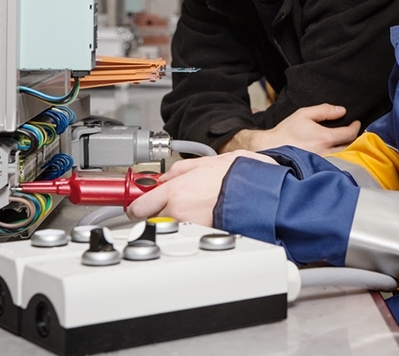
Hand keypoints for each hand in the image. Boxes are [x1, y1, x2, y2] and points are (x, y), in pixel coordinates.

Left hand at [126, 150, 276, 223]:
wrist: (261, 193)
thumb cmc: (240, 175)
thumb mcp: (209, 160)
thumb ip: (182, 168)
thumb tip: (167, 176)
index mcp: (175, 191)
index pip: (139, 206)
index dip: (137, 206)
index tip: (136, 205)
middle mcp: (177, 212)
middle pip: (153, 218)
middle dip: (160, 212)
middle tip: (175, 204)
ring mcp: (189, 228)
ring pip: (172, 227)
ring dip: (179, 221)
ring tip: (198, 210)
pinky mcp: (203, 238)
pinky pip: (191, 234)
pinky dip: (195, 228)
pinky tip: (209, 218)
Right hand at [220, 104, 360, 154]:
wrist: (271, 149)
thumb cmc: (286, 131)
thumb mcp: (304, 114)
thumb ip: (324, 110)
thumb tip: (342, 111)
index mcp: (325, 138)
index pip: (350, 134)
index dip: (356, 127)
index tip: (356, 122)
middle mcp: (327, 152)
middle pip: (351, 146)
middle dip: (355, 137)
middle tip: (353, 131)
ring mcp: (324, 163)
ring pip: (345, 156)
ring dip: (349, 148)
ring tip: (347, 141)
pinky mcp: (319, 169)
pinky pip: (336, 163)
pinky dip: (341, 157)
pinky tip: (338, 151)